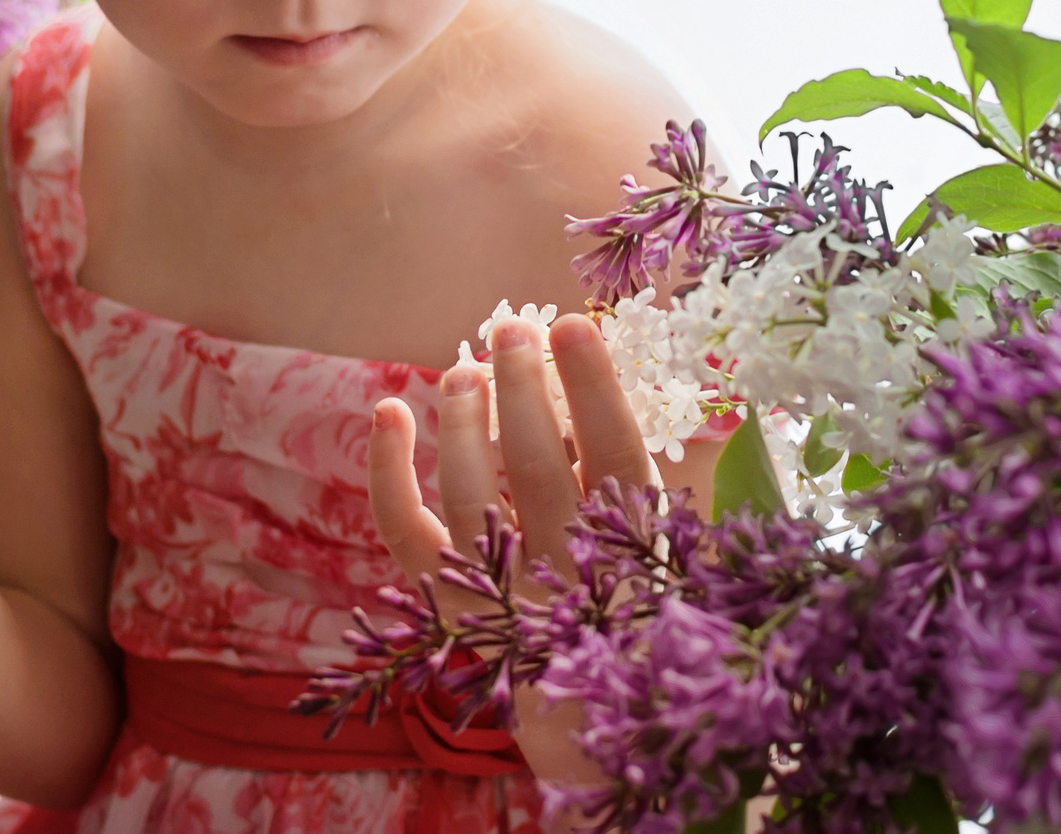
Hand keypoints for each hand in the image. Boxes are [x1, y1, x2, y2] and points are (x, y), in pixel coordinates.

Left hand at [368, 313, 655, 787]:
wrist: (593, 734)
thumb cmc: (637, 622)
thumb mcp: (672, 561)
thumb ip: (657, 491)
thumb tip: (639, 404)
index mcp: (634, 559)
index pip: (616, 458)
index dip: (593, 388)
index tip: (573, 326)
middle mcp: (564, 577)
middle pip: (535, 466)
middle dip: (521, 387)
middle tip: (510, 330)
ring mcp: (499, 594)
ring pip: (470, 493)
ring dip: (464, 419)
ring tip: (465, 370)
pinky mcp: (446, 607)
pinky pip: (406, 532)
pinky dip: (388, 471)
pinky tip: (389, 412)